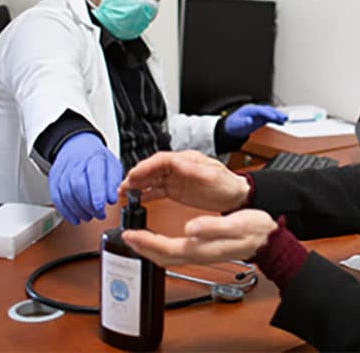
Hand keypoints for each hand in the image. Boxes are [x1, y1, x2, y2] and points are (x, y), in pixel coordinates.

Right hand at [49, 132, 122, 223]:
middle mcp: (76, 163)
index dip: (97, 193)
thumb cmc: (98, 158)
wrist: (78, 145)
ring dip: (78, 210)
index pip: (94, 175)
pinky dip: (65, 211)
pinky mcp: (54, 179)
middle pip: (78, 186)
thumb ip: (113, 182)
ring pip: (66, 194)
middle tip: (99, 215)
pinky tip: (75, 218)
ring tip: (89, 216)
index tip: (101, 207)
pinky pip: (56, 197)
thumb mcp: (113, 165)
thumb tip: (112, 199)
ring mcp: (63, 171)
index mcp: (94, 158)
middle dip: (89, 205)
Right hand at [118, 150, 249, 211]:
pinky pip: (157, 189)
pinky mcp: (176, 190)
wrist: (236, 197)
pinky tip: (138, 199)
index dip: (146, 166)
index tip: (134, 175)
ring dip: (138, 185)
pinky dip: (146, 193)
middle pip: (152, 168)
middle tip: (123, 186)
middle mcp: (179, 167)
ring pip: (152, 179)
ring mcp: (177, 179)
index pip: (161, 159)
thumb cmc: (227, 184)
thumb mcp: (211, 175)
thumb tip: (176, 163)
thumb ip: (193, 170)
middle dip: (136, 176)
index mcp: (187, 160)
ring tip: (125, 192)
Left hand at [122, 209, 277, 265]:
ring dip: (149, 249)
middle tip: (126, 236)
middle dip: (141, 248)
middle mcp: (198, 254)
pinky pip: (175, 253)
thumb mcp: (235, 224)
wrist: (267, 239)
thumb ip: (212, 227)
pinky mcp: (202, 250)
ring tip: (136, 238)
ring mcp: (199, 254)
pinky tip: (158, 239)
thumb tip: (191, 228)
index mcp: (202, 247)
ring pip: (167, 256)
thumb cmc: (254, 230)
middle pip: (161, 257)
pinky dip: (160, 247)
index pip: (166, 249)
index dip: (145, 243)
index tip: (130, 234)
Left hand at [224, 104, 286, 136]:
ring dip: (278, 116)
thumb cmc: (234, 125)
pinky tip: (282, 122)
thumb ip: (243, 122)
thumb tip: (249, 120)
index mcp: (249, 109)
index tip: (273, 117)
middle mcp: (255, 110)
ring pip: (270, 113)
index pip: (260, 110)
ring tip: (286, 119)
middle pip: (267, 110)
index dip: (267, 113)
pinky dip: (276, 120)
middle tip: (283, 117)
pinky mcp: (261, 118)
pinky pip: (270, 118)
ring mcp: (259, 114)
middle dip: (276, 113)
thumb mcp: (237, 124)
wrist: (232, 128)